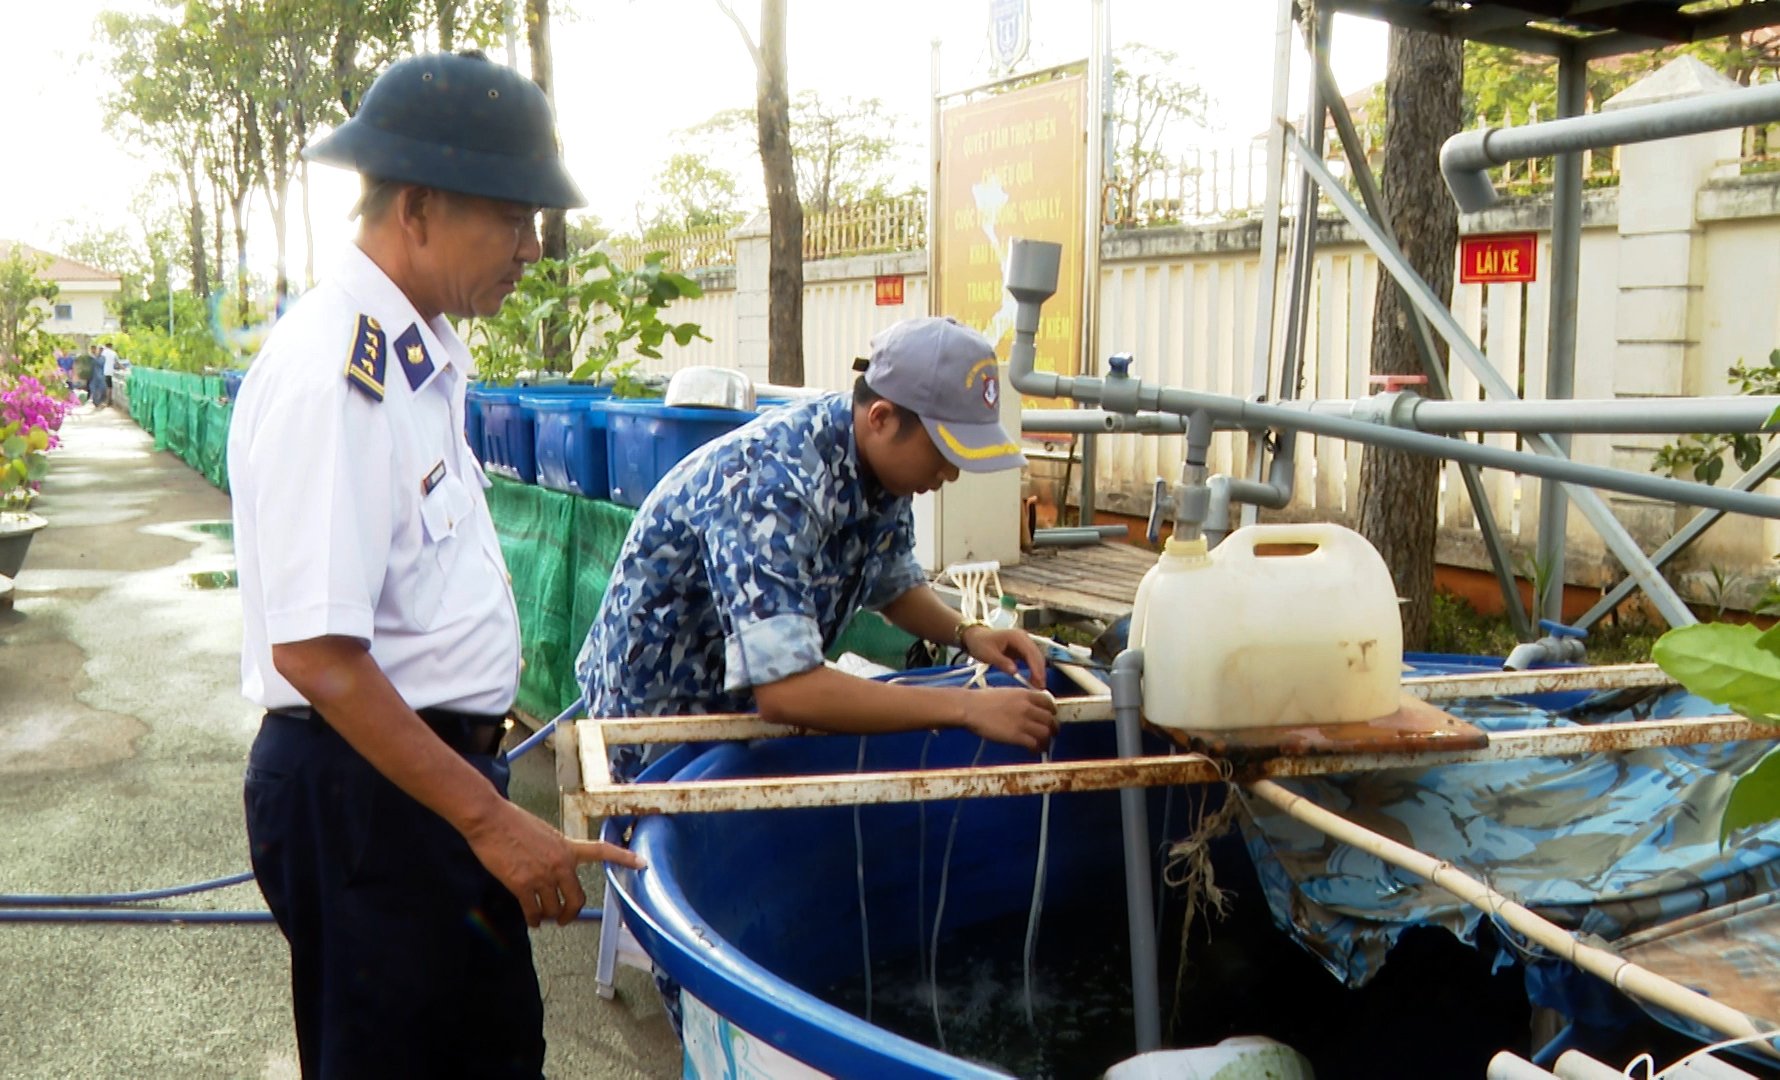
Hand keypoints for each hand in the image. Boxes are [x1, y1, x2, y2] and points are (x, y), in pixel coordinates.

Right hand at [463, 802, 646, 927]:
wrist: (490, 820)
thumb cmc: (512, 822)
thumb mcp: (544, 833)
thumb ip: (555, 851)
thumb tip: (553, 870)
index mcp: (567, 846)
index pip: (602, 851)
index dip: (624, 858)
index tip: (642, 863)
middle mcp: (560, 863)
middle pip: (576, 899)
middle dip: (570, 913)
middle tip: (564, 919)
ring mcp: (542, 875)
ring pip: (553, 909)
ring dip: (547, 916)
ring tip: (541, 917)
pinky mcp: (522, 885)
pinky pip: (533, 912)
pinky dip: (533, 920)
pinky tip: (531, 920)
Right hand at [960, 686, 1058, 752]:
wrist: (970, 708)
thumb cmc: (981, 701)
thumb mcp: (1006, 692)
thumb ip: (1020, 699)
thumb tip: (1028, 707)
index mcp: (1024, 694)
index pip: (1048, 702)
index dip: (1052, 711)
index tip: (1051, 716)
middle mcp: (1027, 707)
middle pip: (1050, 719)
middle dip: (1053, 728)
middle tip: (1051, 733)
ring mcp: (1023, 722)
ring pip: (1046, 733)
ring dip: (1046, 740)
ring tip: (1044, 745)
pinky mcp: (1017, 736)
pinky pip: (1035, 744)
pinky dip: (1037, 748)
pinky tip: (1034, 750)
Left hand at [961, 626, 1047, 688]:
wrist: (975, 637)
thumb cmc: (980, 643)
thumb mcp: (988, 654)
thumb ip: (1002, 662)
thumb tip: (1015, 671)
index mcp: (1016, 636)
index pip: (1031, 652)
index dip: (1036, 667)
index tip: (1038, 680)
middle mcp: (1023, 638)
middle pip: (1037, 655)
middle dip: (1040, 671)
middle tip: (1040, 687)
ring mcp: (1023, 643)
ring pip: (1036, 658)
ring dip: (1038, 671)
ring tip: (1038, 686)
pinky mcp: (1022, 649)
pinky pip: (1031, 660)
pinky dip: (1033, 670)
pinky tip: (1032, 680)